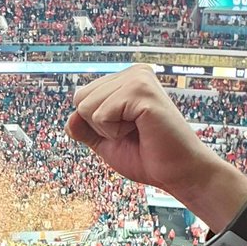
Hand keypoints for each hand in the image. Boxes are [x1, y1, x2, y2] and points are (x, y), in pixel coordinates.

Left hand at [65, 65, 224, 196]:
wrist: (177, 173)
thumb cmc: (146, 157)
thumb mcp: (105, 141)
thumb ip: (84, 129)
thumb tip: (69, 118)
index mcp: (126, 79)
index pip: (81, 96)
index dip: (93, 124)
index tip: (125, 131)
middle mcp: (134, 73)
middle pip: (80, 98)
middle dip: (97, 126)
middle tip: (131, 132)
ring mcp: (138, 79)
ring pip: (86, 106)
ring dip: (107, 130)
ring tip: (137, 131)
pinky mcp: (141, 91)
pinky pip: (100, 115)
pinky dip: (114, 132)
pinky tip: (141, 130)